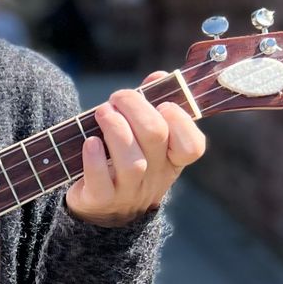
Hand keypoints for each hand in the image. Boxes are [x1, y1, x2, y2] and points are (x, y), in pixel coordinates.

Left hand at [65, 72, 205, 227]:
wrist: (100, 207)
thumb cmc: (122, 159)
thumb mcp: (142, 137)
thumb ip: (150, 105)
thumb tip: (159, 76)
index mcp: (171, 159)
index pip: (192, 146)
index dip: (181, 121)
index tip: (163, 104)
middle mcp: (155, 176)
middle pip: (156, 137)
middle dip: (135, 107)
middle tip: (117, 97)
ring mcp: (129, 191)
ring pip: (132, 161)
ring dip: (115, 129)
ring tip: (102, 112)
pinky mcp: (101, 199)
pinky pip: (101, 181)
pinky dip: (95, 157)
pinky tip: (90, 141)